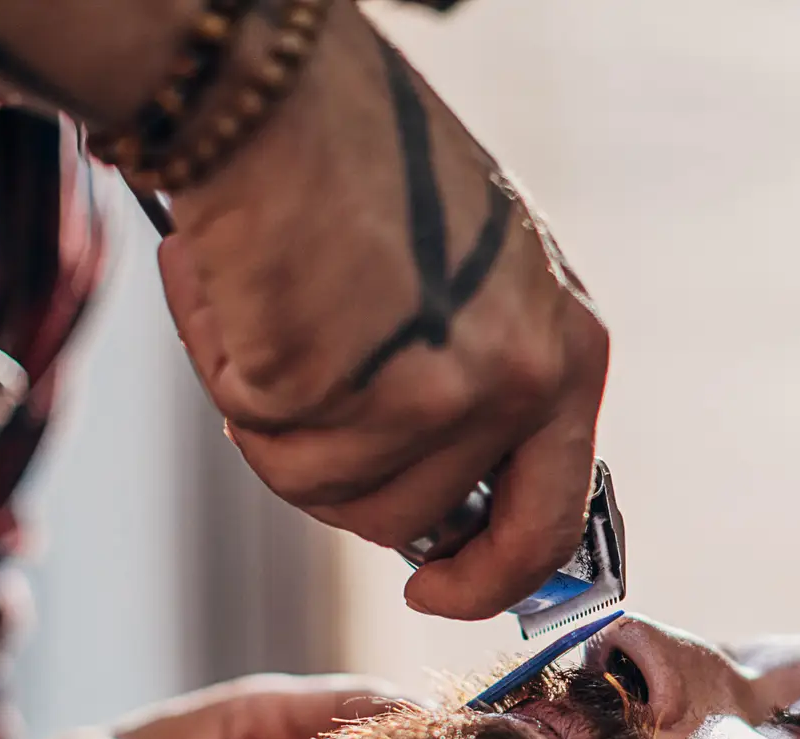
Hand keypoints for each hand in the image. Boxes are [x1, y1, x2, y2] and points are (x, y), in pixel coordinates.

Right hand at [159, 4, 609, 621]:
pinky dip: (231, 372)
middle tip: (290, 386)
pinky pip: (265, 438)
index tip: (432, 592)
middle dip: (336, 478)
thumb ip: (474, 388)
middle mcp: (522, 381)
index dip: (486, 580)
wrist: (277, 85)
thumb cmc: (362, 160)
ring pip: (326, 488)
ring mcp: (439, 395)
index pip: (550, 524)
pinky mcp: (347, 393)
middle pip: (410, 520)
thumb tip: (440, 506)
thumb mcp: (473, 283)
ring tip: (270, 304)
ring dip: (273, 416)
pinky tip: (241, 288)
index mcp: (568, 351)